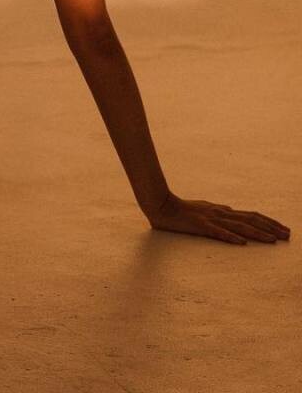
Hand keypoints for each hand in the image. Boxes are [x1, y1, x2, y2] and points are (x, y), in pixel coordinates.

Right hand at [146, 192, 289, 244]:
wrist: (161, 205)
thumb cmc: (182, 210)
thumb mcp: (205, 209)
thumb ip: (219, 212)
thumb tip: (233, 211)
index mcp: (223, 210)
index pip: (251, 215)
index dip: (269, 222)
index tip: (283, 230)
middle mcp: (221, 212)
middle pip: (250, 220)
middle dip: (271, 228)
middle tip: (288, 236)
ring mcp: (211, 219)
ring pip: (239, 226)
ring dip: (258, 234)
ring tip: (273, 240)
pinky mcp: (201, 226)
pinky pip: (217, 233)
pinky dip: (230, 237)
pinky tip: (241, 243)